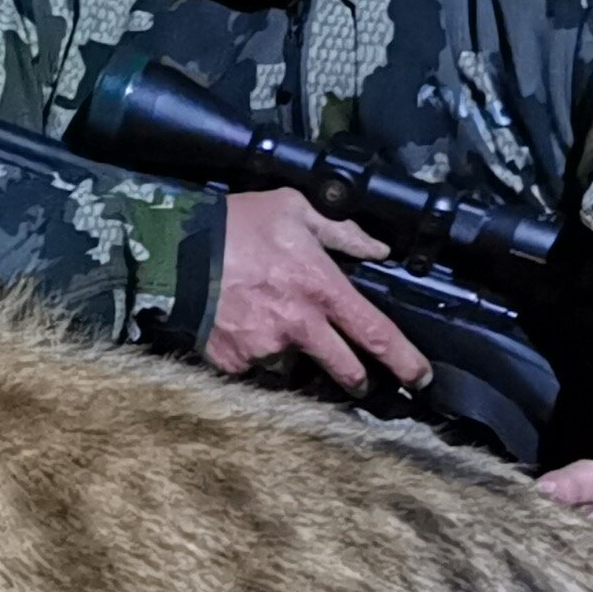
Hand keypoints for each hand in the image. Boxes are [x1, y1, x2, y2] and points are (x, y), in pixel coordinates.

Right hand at [203, 188, 434, 393]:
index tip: (420, 378)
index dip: (404, 361)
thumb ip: (342, 231)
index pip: (375, 334)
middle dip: (359, 381)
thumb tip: (378, 248)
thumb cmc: (236, 225)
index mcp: (321, 289)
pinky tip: (242, 329)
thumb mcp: (295, 209)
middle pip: (345, 371)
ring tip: (273, 328)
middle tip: (362, 382)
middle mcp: (299, 326)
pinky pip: (255, 367)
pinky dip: (255, 353)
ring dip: (293, 356)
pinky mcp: (233, 363)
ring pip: (294, 367)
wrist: (172, 250)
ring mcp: (265, 350)